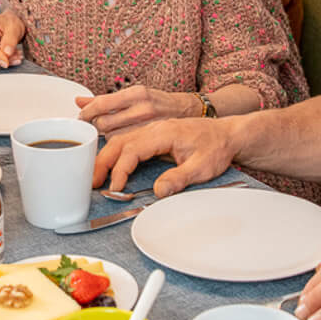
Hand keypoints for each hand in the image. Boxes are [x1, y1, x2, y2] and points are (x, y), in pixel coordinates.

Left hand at [75, 85, 198, 134]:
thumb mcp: (136, 95)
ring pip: (114, 137)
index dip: (88, 113)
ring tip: (112, 134)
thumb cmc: (161, 104)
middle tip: (95, 128)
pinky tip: (121, 144)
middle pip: (105, 123)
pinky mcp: (154, 140)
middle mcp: (143, 108)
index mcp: (137, 93)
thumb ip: (106, 100)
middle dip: (96, 127)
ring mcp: (150, 125)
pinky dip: (120, 146)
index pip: (103, 103)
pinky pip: (127, 147)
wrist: (192, 113)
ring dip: (108, 138)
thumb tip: (79, 101)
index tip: (81, 118)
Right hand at [92, 116, 235, 197]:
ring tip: (95, 177)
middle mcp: (155, 129)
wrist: (228, 135)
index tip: (115, 186)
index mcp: (164, 132)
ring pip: (121, 141)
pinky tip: (108, 165)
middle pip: (119, 142)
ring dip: (106, 158)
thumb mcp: (202, 167)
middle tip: (93, 183)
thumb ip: (179, 178)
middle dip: (102, 162)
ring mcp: (153, 131)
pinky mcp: (154, 137)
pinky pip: (128, 142)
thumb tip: (158, 191)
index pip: (132, 149)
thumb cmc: (216, 147)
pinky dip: (115, 154)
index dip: (120, 169)